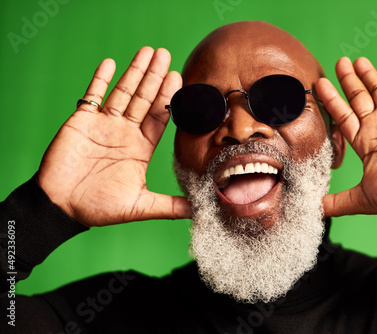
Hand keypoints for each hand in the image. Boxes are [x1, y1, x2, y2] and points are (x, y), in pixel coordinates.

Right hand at [38, 47, 191, 226]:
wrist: (62, 207)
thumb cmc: (99, 208)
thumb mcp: (140, 207)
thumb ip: (168, 206)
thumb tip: (197, 211)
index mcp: (141, 148)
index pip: (159, 117)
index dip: (168, 98)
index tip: (179, 78)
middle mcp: (125, 132)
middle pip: (144, 99)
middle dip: (155, 77)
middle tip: (166, 55)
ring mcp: (104, 125)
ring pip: (123, 93)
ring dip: (134, 72)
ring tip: (147, 51)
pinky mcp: (82, 121)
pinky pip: (92, 96)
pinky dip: (100, 80)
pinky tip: (111, 63)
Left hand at [317, 57, 376, 216]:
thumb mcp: (362, 199)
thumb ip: (337, 202)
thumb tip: (312, 210)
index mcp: (365, 141)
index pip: (342, 116)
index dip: (330, 101)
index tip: (319, 85)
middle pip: (358, 98)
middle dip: (347, 81)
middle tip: (337, 64)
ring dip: (368, 75)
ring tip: (355, 60)